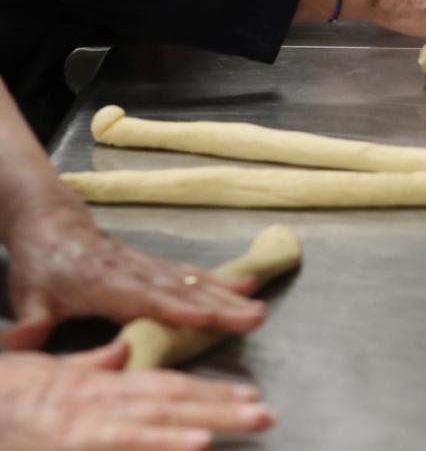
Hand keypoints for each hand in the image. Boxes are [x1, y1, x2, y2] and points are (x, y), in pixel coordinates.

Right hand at [0, 343, 271, 449]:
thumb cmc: (3, 392)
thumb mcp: (48, 370)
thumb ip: (91, 365)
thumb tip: (123, 352)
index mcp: (99, 385)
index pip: (167, 385)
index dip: (210, 389)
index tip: (251, 394)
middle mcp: (97, 404)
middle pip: (169, 404)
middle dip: (220, 410)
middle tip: (266, 415)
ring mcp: (81, 429)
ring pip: (145, 427)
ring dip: (187, 430)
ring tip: (225, 433)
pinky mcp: (68, 446)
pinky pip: (116, 449)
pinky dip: (150, 449)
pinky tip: (188, 449)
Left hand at [2, 196, 265, 349]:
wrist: (51, 220)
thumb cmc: (42, 262)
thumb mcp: (28, 296)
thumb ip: (29, 327)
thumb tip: (18, 350)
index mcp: (104, 282)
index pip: (145, 298)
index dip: (175, 308)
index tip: (206, 318)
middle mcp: (134, 271)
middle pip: (183, 290)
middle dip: (221, 305)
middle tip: (255, 316)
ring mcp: (149, 265)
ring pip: (193, 280)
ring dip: (228, 295)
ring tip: (258, 307)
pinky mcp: (157, 265)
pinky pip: (192, 274)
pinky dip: (221, 281)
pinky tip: (246, 285)